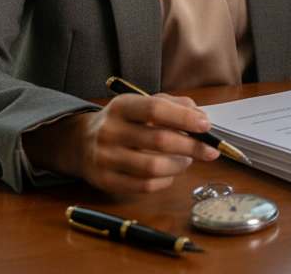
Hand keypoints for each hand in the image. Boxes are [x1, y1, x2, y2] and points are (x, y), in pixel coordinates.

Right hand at [21, 93, 218, 193]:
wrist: (79, 143)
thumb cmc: (122, 122)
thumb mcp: (141, 104)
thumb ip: (172, 105)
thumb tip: (200, 116)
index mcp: (121, 107)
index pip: (156, 110)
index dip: (185, 118)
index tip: (206, 125)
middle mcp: (110, 131)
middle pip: (159, 141)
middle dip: (192, 147)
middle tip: (210, 150)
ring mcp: (105, 158)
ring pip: (154, 167)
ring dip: (179, 166)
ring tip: (187, 161)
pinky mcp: (105, 181)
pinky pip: (144, 186)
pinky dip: (165, 180)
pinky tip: (169, 173)